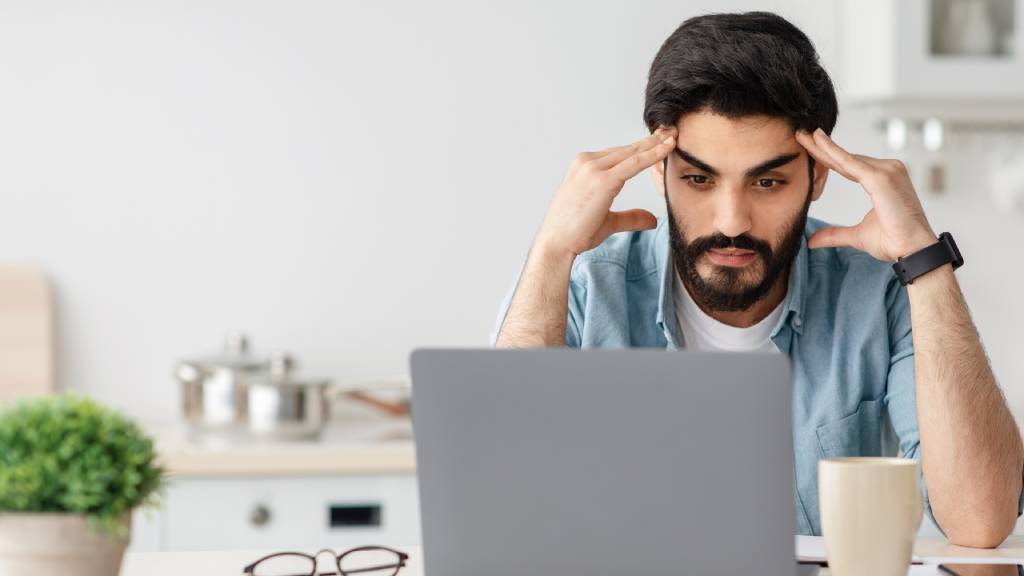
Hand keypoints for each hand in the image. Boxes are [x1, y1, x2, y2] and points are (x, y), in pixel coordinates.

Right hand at [535, 125, 677, 257]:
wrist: (557, 242)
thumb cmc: (574, 232)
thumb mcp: (608, 221)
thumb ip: (630, 217)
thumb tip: (652, 219)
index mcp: (584, 167)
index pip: (619, 154)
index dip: (641, 148)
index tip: (660, 141)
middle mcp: (587, 162)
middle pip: (627, 149)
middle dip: (651, 140)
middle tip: (672, 132)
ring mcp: (593, 169)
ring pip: (632, 153)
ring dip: (655, 144)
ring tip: (674, 136)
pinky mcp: (602, 180)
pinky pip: (634, 163)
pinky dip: (652, 155)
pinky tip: (667, 149)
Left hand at [796, 128, 937, 261]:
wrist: (914, 251)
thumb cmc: (894, 242)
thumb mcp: (857, 236)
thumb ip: (834, 234)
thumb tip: (812, 240)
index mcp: (883, 179)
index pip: (849, 165)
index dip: (828, 157)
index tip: (807, 148)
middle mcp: (888, 169)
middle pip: (846, 158)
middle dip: (820, 148)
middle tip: (799, 134)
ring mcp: (887, 170)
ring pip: (846, 157)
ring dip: (822, 146)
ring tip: (801, 134)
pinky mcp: (881, 177)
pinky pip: (850, 162)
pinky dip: (832, 151)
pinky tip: (817, 141)